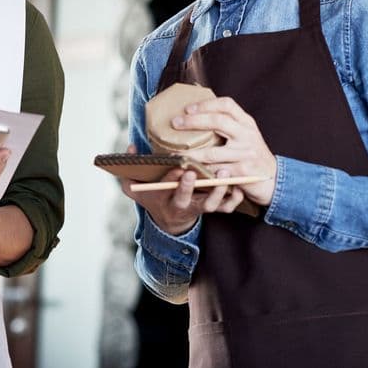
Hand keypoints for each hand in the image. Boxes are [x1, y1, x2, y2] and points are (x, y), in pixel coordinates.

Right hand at [120, 144, 246, 235]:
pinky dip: (234, 199)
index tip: (179, 167)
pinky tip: (239, 186)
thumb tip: (131, 147)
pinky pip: (226, 209)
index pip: (166, 187)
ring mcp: (197, 208)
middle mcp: (180, 205)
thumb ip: (128, 169)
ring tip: (224, 175)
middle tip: (196, 172)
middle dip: (191, 187)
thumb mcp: (134, 187)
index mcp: (162, 198)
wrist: (168, 220)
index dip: (173, 179)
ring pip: (210, 205)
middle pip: (186, 199)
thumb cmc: (152, 196)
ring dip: (218, 192)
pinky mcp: (211, 210)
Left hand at [172, 96, 277, 205]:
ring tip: (175, 153)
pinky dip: (200, 170)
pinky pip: (215, 170)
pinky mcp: (242, 172)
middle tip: (175, 123)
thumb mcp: (246, 134)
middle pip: (217, 121)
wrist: (273, 179)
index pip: (227, 104)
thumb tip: (195, 113)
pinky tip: (188, 169)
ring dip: (190, 153)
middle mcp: (247, 135)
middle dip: (193, 121)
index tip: (187, 109)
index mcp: (247, 123)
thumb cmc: (252, 154)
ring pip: (212, 152)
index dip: (206, 104)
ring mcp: (245, 153)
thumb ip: (229, 124)